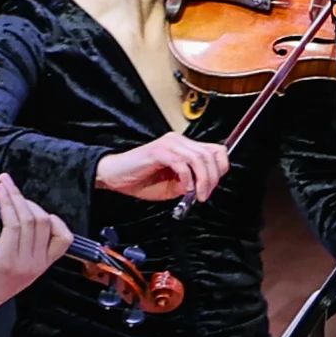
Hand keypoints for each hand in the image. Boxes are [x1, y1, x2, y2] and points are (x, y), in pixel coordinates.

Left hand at [0, 176, 70, 336]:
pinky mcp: (5, 258)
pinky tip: (0, 193)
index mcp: (41, 267)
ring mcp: (22, 262)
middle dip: (28, 200)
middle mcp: (36, 264)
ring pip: (28, 219)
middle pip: (44, 222)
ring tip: (4, 184)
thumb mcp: (13, 269)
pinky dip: (7, 203)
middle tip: (11, 189)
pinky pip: (12, 223)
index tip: (32, 208)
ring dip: (15, 196)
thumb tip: (17, 220)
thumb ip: (22, 249)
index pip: (64, 238)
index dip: (52, 218)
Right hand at [93, 130, 229, 207]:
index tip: (213, 186)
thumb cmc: (141, 181)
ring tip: (197, 195)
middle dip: (212, 178)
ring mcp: (169, 144)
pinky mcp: (158, 151)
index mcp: (184, 147)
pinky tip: (183, 188)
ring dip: (202, 179)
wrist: (114, 177)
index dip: (220, 168)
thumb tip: (204, 186)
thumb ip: (190, 183)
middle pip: (210, 154)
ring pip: (199, 158)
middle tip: (205, 195)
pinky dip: (186, 177)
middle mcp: (179, 141)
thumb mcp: (173, 186)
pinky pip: (181, 162)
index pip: (216, 150)